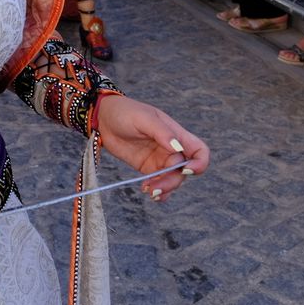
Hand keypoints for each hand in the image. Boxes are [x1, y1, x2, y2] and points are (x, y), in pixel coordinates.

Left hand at [94, 95, 209, 202]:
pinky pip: (159, 183)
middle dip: (172, 181)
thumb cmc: (125, 112)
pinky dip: (159, 192)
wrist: (103, 118)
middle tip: (154, 186)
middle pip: (184, 171)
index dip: (200, 163)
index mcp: (176, 134)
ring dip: (164, 188)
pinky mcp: (148, 168)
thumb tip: (177, 148)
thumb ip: (162, 132)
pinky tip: (149, 192)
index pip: (200, 151)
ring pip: (172, 180)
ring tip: (148, 190)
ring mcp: (160, 160)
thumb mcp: (144, 118)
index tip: (186, 169)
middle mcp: (171, 149)